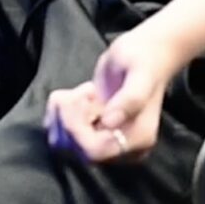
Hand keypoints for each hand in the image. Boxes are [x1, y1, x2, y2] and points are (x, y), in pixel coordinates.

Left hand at [44, 23, 190, 167]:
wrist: (146, 53)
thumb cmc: (144, 59)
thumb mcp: (140, 74)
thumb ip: (130, 98)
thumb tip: (109, 122)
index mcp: (138, 139)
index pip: (95, 151)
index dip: (77, 128)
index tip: (83, 96)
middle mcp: (123, 148)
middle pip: (77, 150)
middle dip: (70, 118)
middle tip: (86, 89)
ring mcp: (106, 141)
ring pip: (65, 144)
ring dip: (62, 114)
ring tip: (84, 91)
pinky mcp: (93, 133)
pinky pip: (62, 135)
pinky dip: (58, 114)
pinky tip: (74, 95)